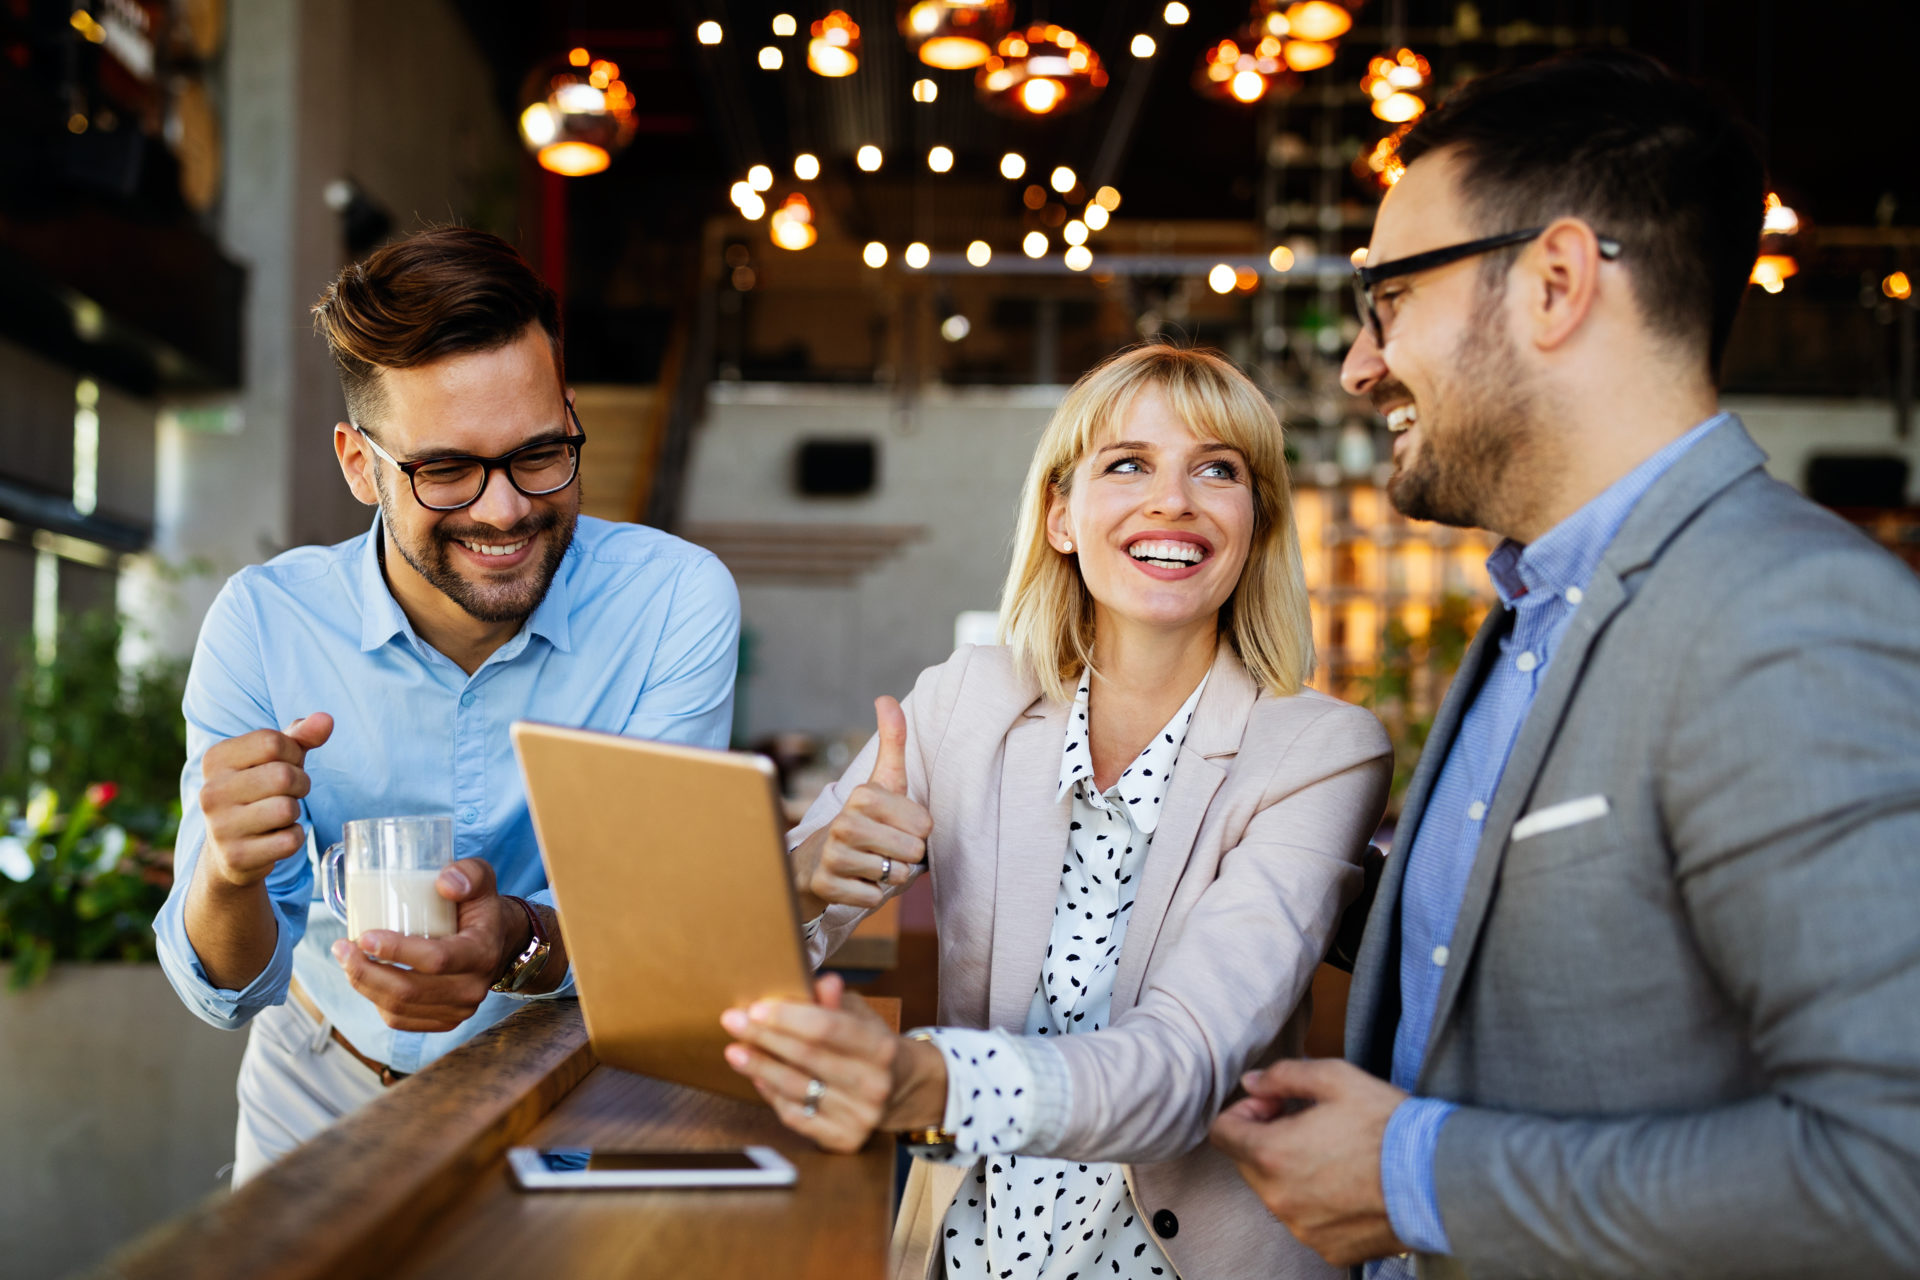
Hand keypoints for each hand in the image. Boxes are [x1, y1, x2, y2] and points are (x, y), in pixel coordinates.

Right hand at [196, 714, 333, 888]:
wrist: (230, 849)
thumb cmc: (260, 790)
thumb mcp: (277, 757)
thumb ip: (301, 735)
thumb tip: (326, 720)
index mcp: (216, 759)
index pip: (272, 741)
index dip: (293, 753)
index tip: (285, 765)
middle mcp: (210, 791)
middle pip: (283, 776)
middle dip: (299, 784)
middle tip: (288, 793)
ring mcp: (220, 827)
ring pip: (287, 809)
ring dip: (295, 812)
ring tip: (278, 815)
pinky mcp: (236, 857)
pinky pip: (290, 841)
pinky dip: (293, 838)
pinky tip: (275, 838)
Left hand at [330, 857, 522, 1032]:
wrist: (499, 942)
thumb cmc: (481, 908)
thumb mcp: (481, 880)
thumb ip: (468, 873)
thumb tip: (444, 882)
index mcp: (481, 954)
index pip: (436, 960)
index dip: (396, 951)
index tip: (364, 936)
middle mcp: (472, 989)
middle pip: (408, 991)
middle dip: (365, 972)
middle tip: (342, 947)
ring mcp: (458, 1011)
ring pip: (398, 1009)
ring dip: (363, 986)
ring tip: (345, 959)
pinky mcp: (444, 1022)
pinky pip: (399, 1020)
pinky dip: (375, 1000)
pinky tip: (365, 979)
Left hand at [720, 973, 946, 1153]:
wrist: (901, 1088)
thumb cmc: (870, 1045)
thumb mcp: (861, 1016)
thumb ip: (837, 1002)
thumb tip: (823, 982)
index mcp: (881, 1048)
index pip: (827, 1028)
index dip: (788, 1017)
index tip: (755, 1008)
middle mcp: (874, 1085)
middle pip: (806, 1057)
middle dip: (763, 1037)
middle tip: (732, 1021)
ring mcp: (860, 1116)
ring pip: (797, 1088)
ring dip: (760, 1067)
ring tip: (735, 1050)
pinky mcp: (845, 1140)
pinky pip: (797, 1116)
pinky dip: (773, 1095)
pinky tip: (759, 1078)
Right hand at [792, 697, 930, 917]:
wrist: (815, 859)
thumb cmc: (862, 819)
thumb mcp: (881, 781)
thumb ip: (892, 741)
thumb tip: (886, 697)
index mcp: (864, 794)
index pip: (925, 825)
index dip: (917, 831)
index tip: (894, 825)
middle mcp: (846, 822)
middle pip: (913, 853)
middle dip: (904, 856)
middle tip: (882, 847)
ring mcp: (834, 855)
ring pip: (894, 877)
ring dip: (887, 876)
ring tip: (867, 862)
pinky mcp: (826, 885)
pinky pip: (874, 898)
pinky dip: (869, 894)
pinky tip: (853, 880)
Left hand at [1209, 1058, 1408, 1266]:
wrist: (1438, 1178)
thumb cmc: (1388, 1125)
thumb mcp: (1335, 1078)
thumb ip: (1283, 1076)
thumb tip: (1253, 1082)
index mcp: (1271, 1154)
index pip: (1222, 1133)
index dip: (1244, 1111)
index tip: (1275, 1104)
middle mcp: (1278, 1199)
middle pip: (1248, 1164)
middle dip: (1267, 1139)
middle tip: (1308, 1122)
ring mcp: (1303, 1229)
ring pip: (1277, 1194)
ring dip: (1292, 1172)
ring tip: (1334, 1153)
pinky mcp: (1329, 1249)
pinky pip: (1306, 1221)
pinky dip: (1317, 1202)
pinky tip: (1350, 1184)